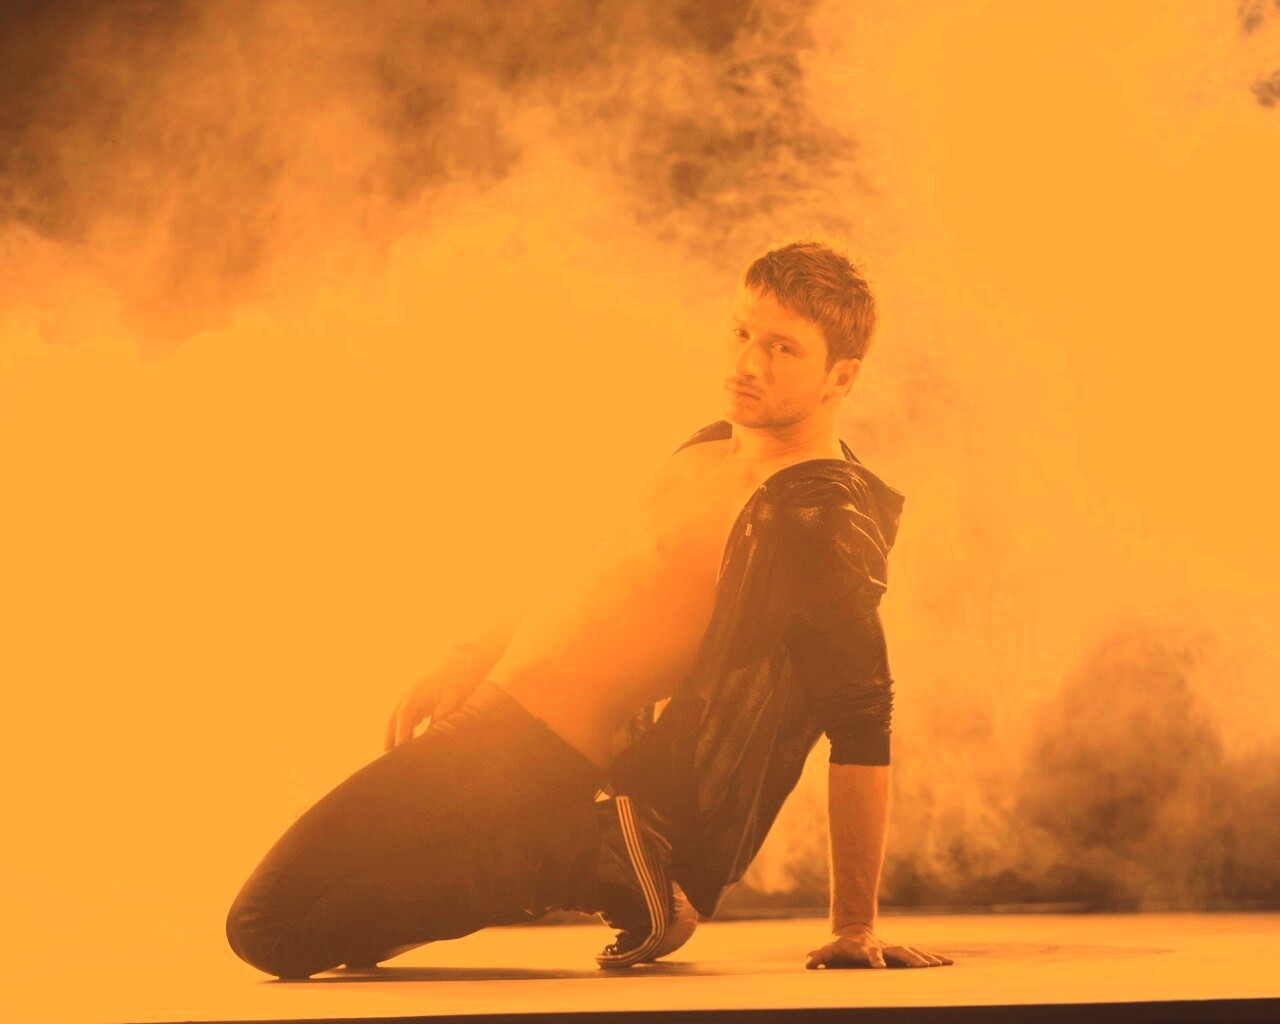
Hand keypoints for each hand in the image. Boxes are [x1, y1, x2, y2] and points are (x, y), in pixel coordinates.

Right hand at [384, 650, 479, 751]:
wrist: (456, 666)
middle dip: (390, 736)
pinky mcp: (413, 703)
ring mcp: (408, 698)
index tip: (399, 747)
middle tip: (388, 755)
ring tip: (395, 755)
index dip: (400, 731)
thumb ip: (442, 713)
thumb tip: (433, 732)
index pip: (404, 714)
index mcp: (416, 691)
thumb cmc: (455, 680)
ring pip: (397, 720)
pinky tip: (406, 745)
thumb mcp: (452, 697)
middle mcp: (407, 694)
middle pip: (394, 718)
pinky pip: (405, 719)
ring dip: (395, 735)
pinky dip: (404, 731)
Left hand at [805, 926, 953, 968]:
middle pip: (899, 951)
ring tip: (941, 966)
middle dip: (911, 958)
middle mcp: (884, 947)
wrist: (854, 932)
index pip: (871, 954)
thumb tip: (807, 962)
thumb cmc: (841, 947)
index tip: (879, 966)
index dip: (874, 959)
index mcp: (866, 948)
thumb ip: (819, 955)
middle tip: (924, 967)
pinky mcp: (903, 951)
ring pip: (913, 951)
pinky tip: (949, 963)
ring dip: (926, 958)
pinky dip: (935, 957)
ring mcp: (894, 947)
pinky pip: (921, 954)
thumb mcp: (829, 951)